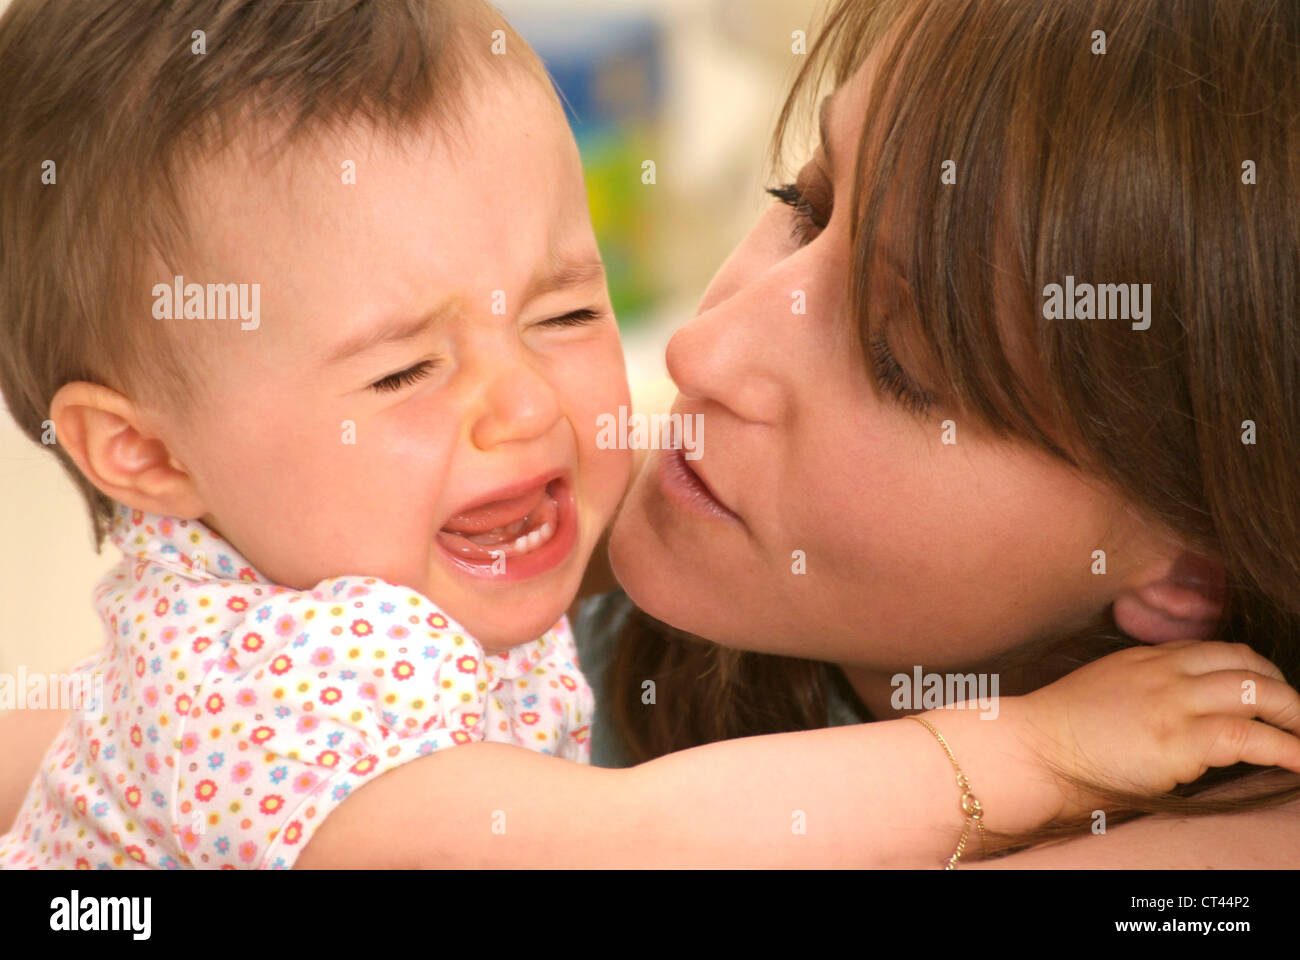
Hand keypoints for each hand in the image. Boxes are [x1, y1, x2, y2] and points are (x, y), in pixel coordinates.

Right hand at [1017, 640, 1299, 819]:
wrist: (1031, 746)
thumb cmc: (1057, 732)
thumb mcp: (1102, 690)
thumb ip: (1141, 688)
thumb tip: (1174, 713)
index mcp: (1146, 659)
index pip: (1218, 651)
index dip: (1252, 670)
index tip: (1266, 692)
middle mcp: (1165, 672)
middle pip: (1247, 663)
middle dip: (1283, 689)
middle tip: (1297, 715)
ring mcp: (1174, 702)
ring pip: (1259, 693)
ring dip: (1295, 717)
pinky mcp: (1180, 739)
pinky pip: (1250, 737)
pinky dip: (1286, 749)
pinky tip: (1298, 762)